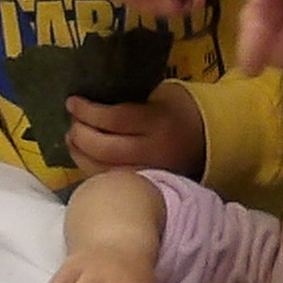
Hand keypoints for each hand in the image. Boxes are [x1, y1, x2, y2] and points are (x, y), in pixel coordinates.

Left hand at [65, 80, 205, 177]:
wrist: (210, 140)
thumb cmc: (181, 110)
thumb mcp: (161, 95)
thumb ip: (130, 100)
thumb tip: (91, 103)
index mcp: (158, 122)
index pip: (114, 119)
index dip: (87, 112)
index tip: (72, 103)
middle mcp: (154, 151)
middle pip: (105, 148)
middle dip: (81, 135)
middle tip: (72, 124)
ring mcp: (150, 173)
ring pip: (105, 170)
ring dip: (80, 155)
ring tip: (73, 139)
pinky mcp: (146, 186)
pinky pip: (112, 182)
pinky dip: (92, 170)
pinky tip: (84, 157)